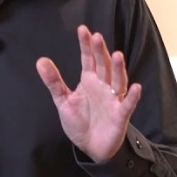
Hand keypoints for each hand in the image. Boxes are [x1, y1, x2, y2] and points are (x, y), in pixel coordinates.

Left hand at [35, 25, 141, 161]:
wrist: (91, 147)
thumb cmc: (80, 122)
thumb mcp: (63, 101)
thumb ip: (53, 82)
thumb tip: (40, 61)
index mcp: (89, 81)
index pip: (88, 59)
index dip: (86, 45)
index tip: (83, 29)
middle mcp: (103, 86)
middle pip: (103, 66)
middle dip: (101, 52)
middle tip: (97, 37)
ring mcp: (113, 99)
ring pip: (117, 81)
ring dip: (118, 69)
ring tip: (117, 55)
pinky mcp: (120, 115)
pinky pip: (127, 104)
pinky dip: (132, 96)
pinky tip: (136, 87)